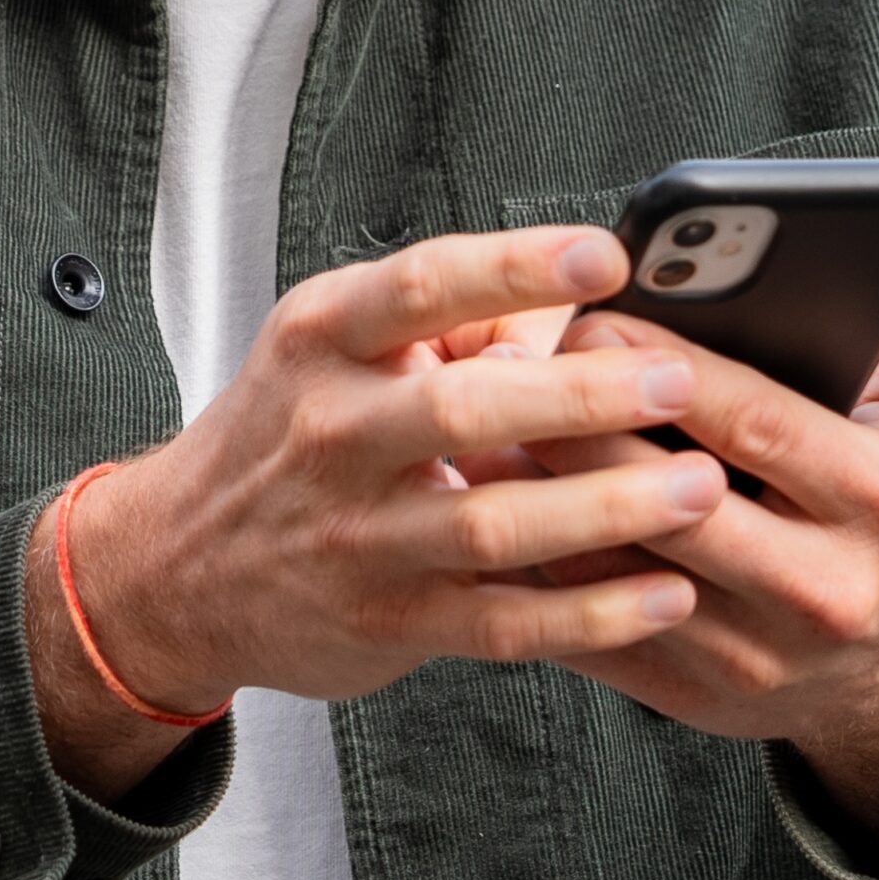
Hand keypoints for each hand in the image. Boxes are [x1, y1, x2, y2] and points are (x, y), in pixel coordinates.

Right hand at [24, 224, 729, 799]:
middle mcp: (333, 432)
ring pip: (493, 525)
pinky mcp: (388, 621)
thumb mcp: (338, 348)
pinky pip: (505, 623)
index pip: (422, 286)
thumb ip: (457, 324)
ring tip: (701, 488)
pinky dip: (592, 615)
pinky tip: (667, 594)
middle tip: (676, 380)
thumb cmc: (286, 432)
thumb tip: (586, 301)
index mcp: (324, 339)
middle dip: (582, 397)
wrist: (177, 565)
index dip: (515, 267)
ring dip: (607, 508)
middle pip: (465, 409)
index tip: (605, 256)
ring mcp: (358, 536)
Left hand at [529, 236, 878, 861]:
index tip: (598, 316)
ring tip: (485, 423)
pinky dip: (533, 564)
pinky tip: (496, 500)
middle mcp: (824, 588)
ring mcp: (753, 654)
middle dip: (586, 426)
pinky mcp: (691, 696)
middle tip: (517, 362)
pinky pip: (590, 628)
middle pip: (671, 499)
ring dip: (541, 493)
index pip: (757, 423)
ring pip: (616, 568)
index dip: (669, 369)